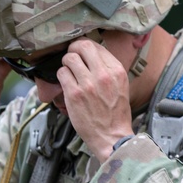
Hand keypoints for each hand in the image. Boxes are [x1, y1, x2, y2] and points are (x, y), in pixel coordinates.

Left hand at [56, 37, 133, 160]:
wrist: (112, 136)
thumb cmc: (115, 114)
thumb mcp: (121, 86)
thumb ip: (108, 70)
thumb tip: (92, 56)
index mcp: (117, 71)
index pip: (97, 46)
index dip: (85, 47)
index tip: (81, 53)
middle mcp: (104, 75)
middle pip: (83, 46)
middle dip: (73, 49)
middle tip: (72, 57)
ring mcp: (88, 84)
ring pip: (69, 58)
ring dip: (66, 63)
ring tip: (69, 72)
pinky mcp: (74, 94)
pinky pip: (62, 73)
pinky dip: (62, 77)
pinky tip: (67, 84)